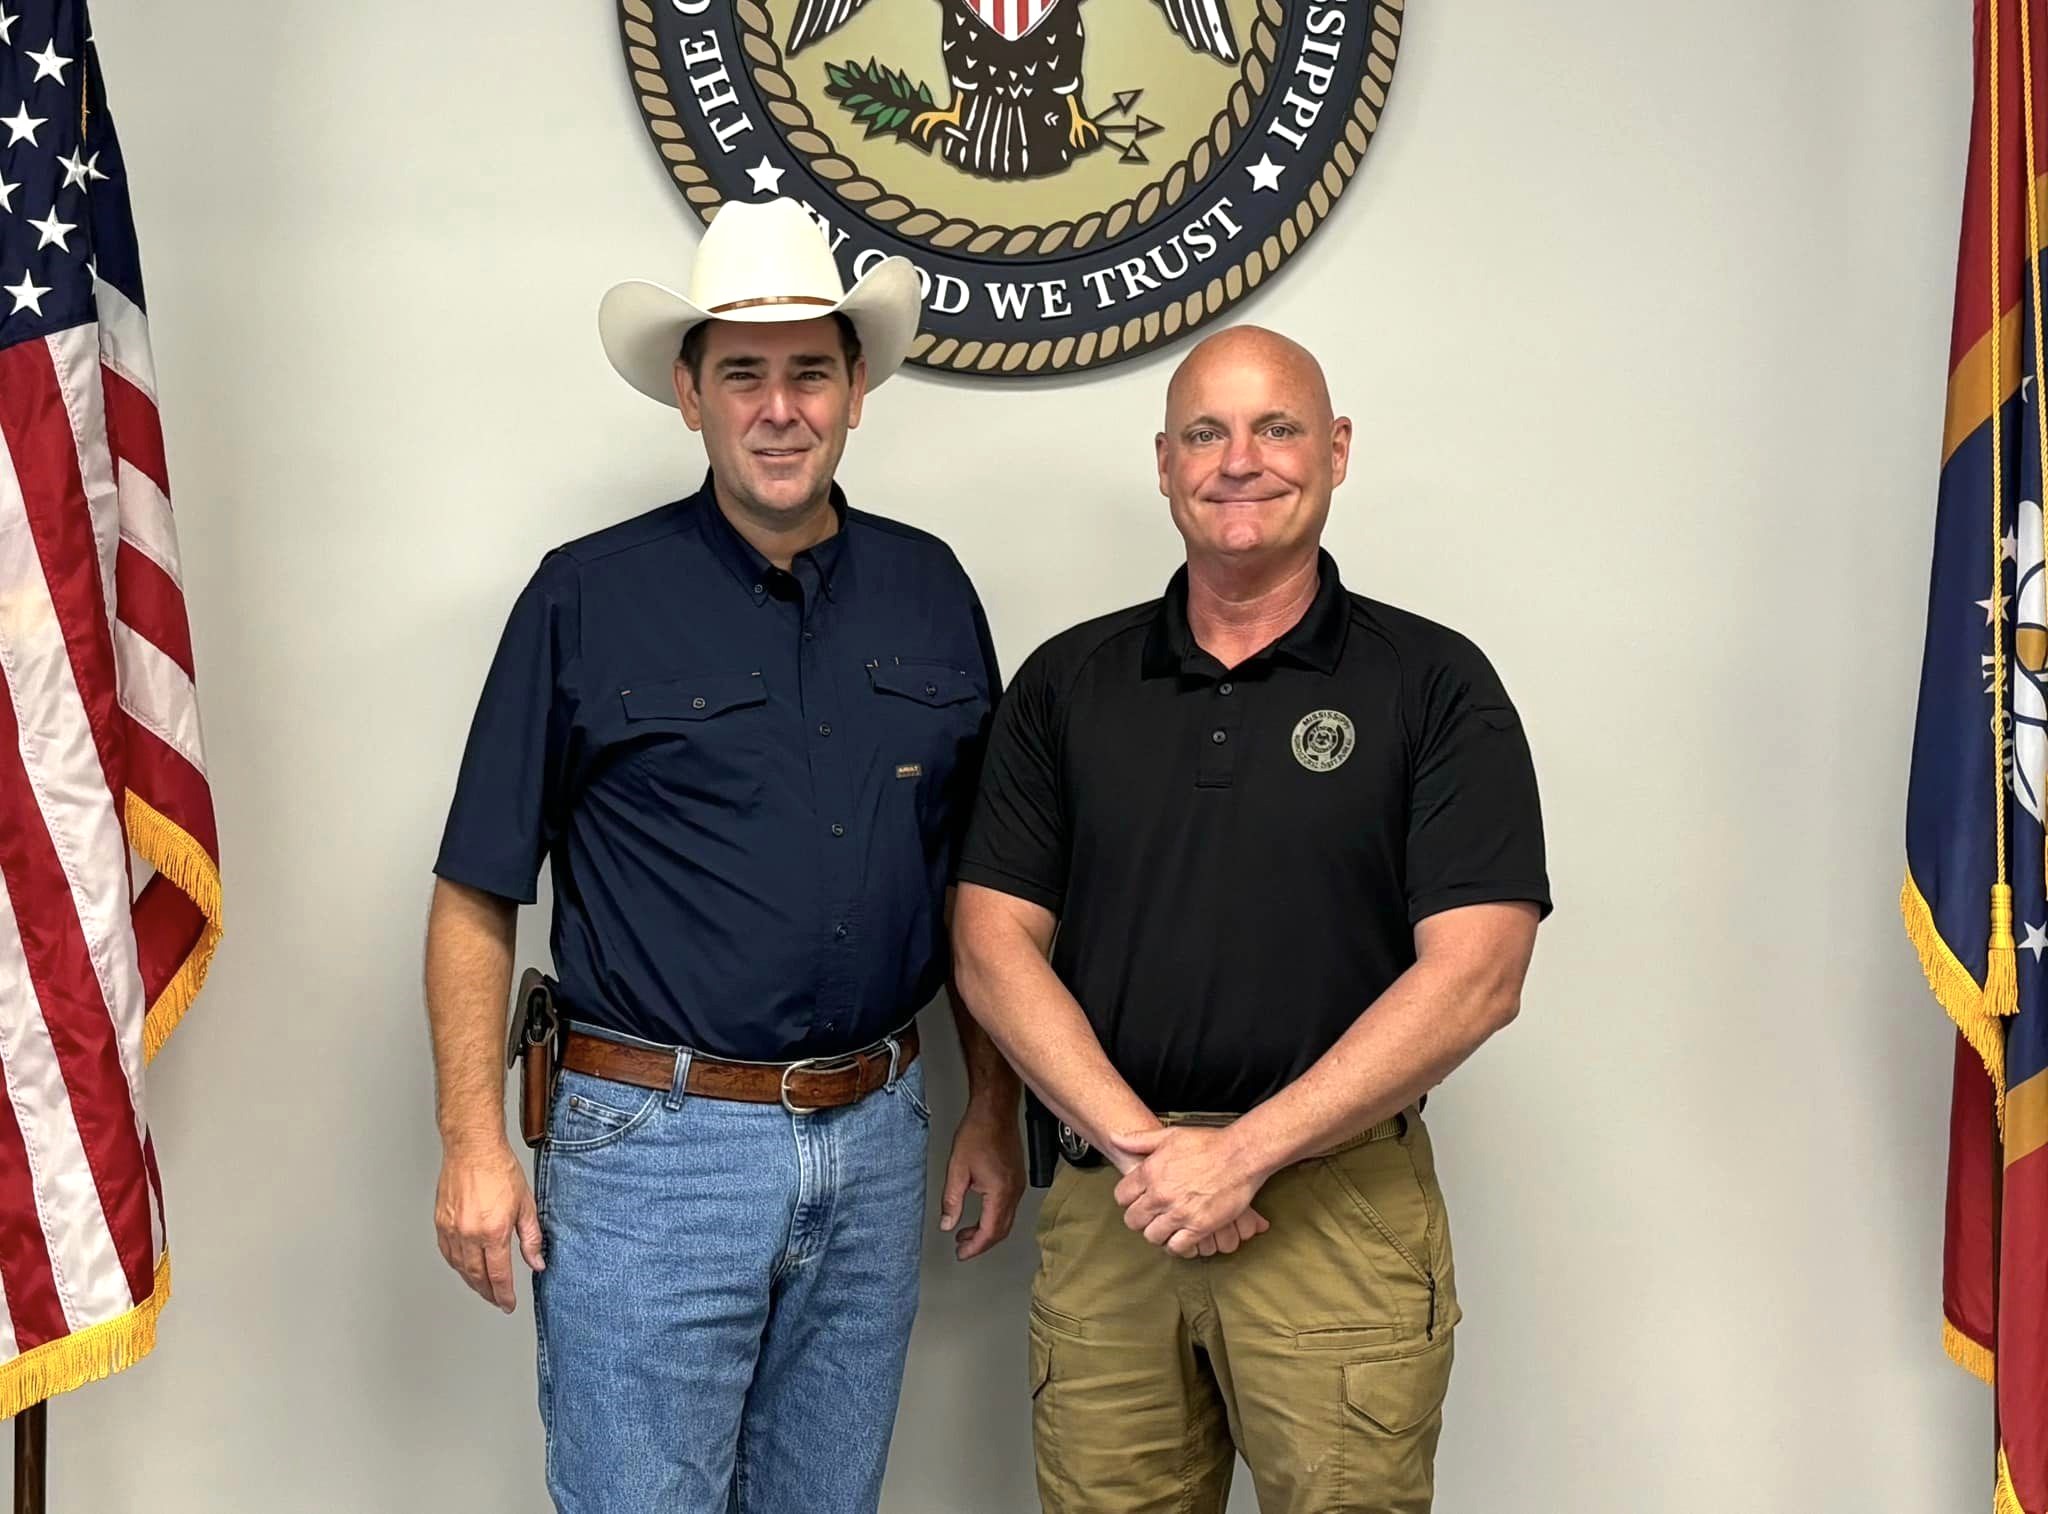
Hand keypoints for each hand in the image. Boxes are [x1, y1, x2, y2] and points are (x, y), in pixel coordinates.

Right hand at [435, 1138, 543, 1311]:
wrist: (473, 1149)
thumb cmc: (499, 1170)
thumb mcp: (526, 1205)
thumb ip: (531, 1238)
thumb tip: (537, 1262)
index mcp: (493, 1231)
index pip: (498, 1275)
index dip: (504, 1295)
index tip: (508, 1304)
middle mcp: (469, 1234)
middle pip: (477, 1276)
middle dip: (488, 1293)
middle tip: (497, 1300)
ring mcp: (452, 1229)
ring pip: (460, 1268)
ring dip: (472, 1282)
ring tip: (483, 1288)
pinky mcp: (440, 1223)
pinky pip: (447, 1253)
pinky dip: (457, 1265)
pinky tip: (465, 1267)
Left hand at [940, 1099, 1024, 1259]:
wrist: (995, 1111)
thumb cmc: (978, 1132)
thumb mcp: (956, 1169)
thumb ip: (951, 1201)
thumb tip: (947, 1224)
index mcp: (1000, 1192)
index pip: (990, 1232)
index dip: (974, 1247)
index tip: (961, 1254)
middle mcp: (1014, 1191)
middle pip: (1001, 1230)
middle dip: (981, 1243)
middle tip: (962, 1248)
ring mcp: (1018, 1185)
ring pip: (1006, 1220)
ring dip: (987, 1231)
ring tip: (965, 1233)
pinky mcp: (1017, 1178)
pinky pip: (1008, 1207)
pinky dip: (994, 1217)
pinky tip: (979, 1214)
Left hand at [1114, 1126, 1270, 1257]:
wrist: (1240, 1155)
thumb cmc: (1208, 1143)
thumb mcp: (1170, 1135)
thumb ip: (1139, 1140)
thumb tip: (1114, 1138)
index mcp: (1150, 1172)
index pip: (1122, 1197)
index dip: (1129, 1199)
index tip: (1139, 1199)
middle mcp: (1161, 1194)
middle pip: (1133, 1220)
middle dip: (1140, 1219)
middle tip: (1152, 1215)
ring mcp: (1179, 1212)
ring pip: (1152, 1236)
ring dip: (1157, 1233)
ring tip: (1167, 1227)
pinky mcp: (1199, 1227)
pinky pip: (1177, 1247)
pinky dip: (1177, 1246)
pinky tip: (1181, 1238)